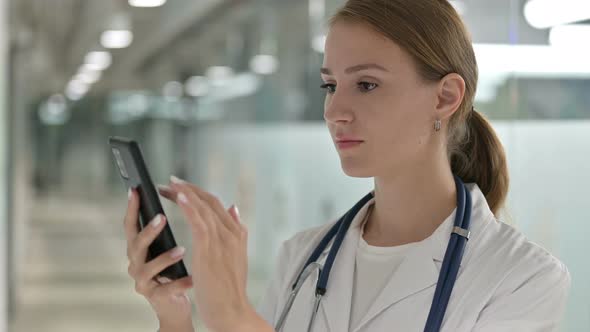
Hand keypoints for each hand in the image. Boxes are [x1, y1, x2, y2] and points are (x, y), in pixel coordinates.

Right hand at [124, 188, 194, 331]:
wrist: (175, 304)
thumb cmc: (172, 271)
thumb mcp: (168, 246)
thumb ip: (167, 227)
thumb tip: (179, 195)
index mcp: (139, 248)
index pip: (132, 224)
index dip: (132, 208)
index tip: (135, 190)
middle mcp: (135, 263)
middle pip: (135, 243)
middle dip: (148, 230)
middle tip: (163, 217)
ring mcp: (143, 281)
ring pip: (147, 268)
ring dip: (164, 258)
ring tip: (182, 250)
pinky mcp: (154, 298)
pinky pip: (166, 289)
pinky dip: (180, 283)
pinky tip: (192, 279)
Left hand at [158, 176, 270, 331]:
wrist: (232, 310)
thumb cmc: (230, 288)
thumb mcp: (237, 255)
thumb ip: (236, 230)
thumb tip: (234, 207)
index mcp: (237, 233)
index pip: (217, 204)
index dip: (199, 193)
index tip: (183, 187)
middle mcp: (232, 232)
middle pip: (210, 201)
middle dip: (189, 189)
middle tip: (171, 181)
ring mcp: (222, 239)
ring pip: (203, 207)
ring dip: (185, 193)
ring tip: (169, 184)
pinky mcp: (210, 248)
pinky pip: (198, 221)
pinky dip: (189, 206)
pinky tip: (178, 196)